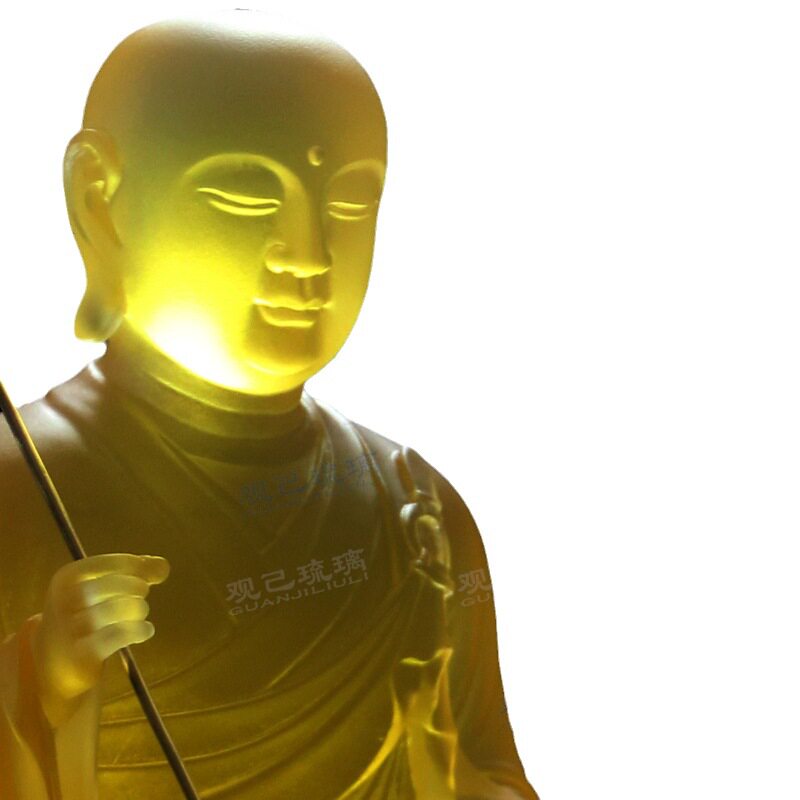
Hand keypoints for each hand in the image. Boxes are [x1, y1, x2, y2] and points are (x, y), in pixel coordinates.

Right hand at [30, 553, 169, 726]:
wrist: (54, 662)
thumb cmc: (85, 614)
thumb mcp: (101, 587)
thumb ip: (137, 571)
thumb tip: (163, 566)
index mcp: (68, 577)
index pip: (114, 563)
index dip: (139, 567)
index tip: (150, 575)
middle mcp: (64, 600)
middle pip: (117, 585)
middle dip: (138, 588)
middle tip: (140, 596)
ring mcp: (69, 629)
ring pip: (119, 608)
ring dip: (139, 609)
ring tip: (140, 613)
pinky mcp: (81, 654)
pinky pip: (119, 634)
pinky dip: (140, 630)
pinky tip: (145, 630)